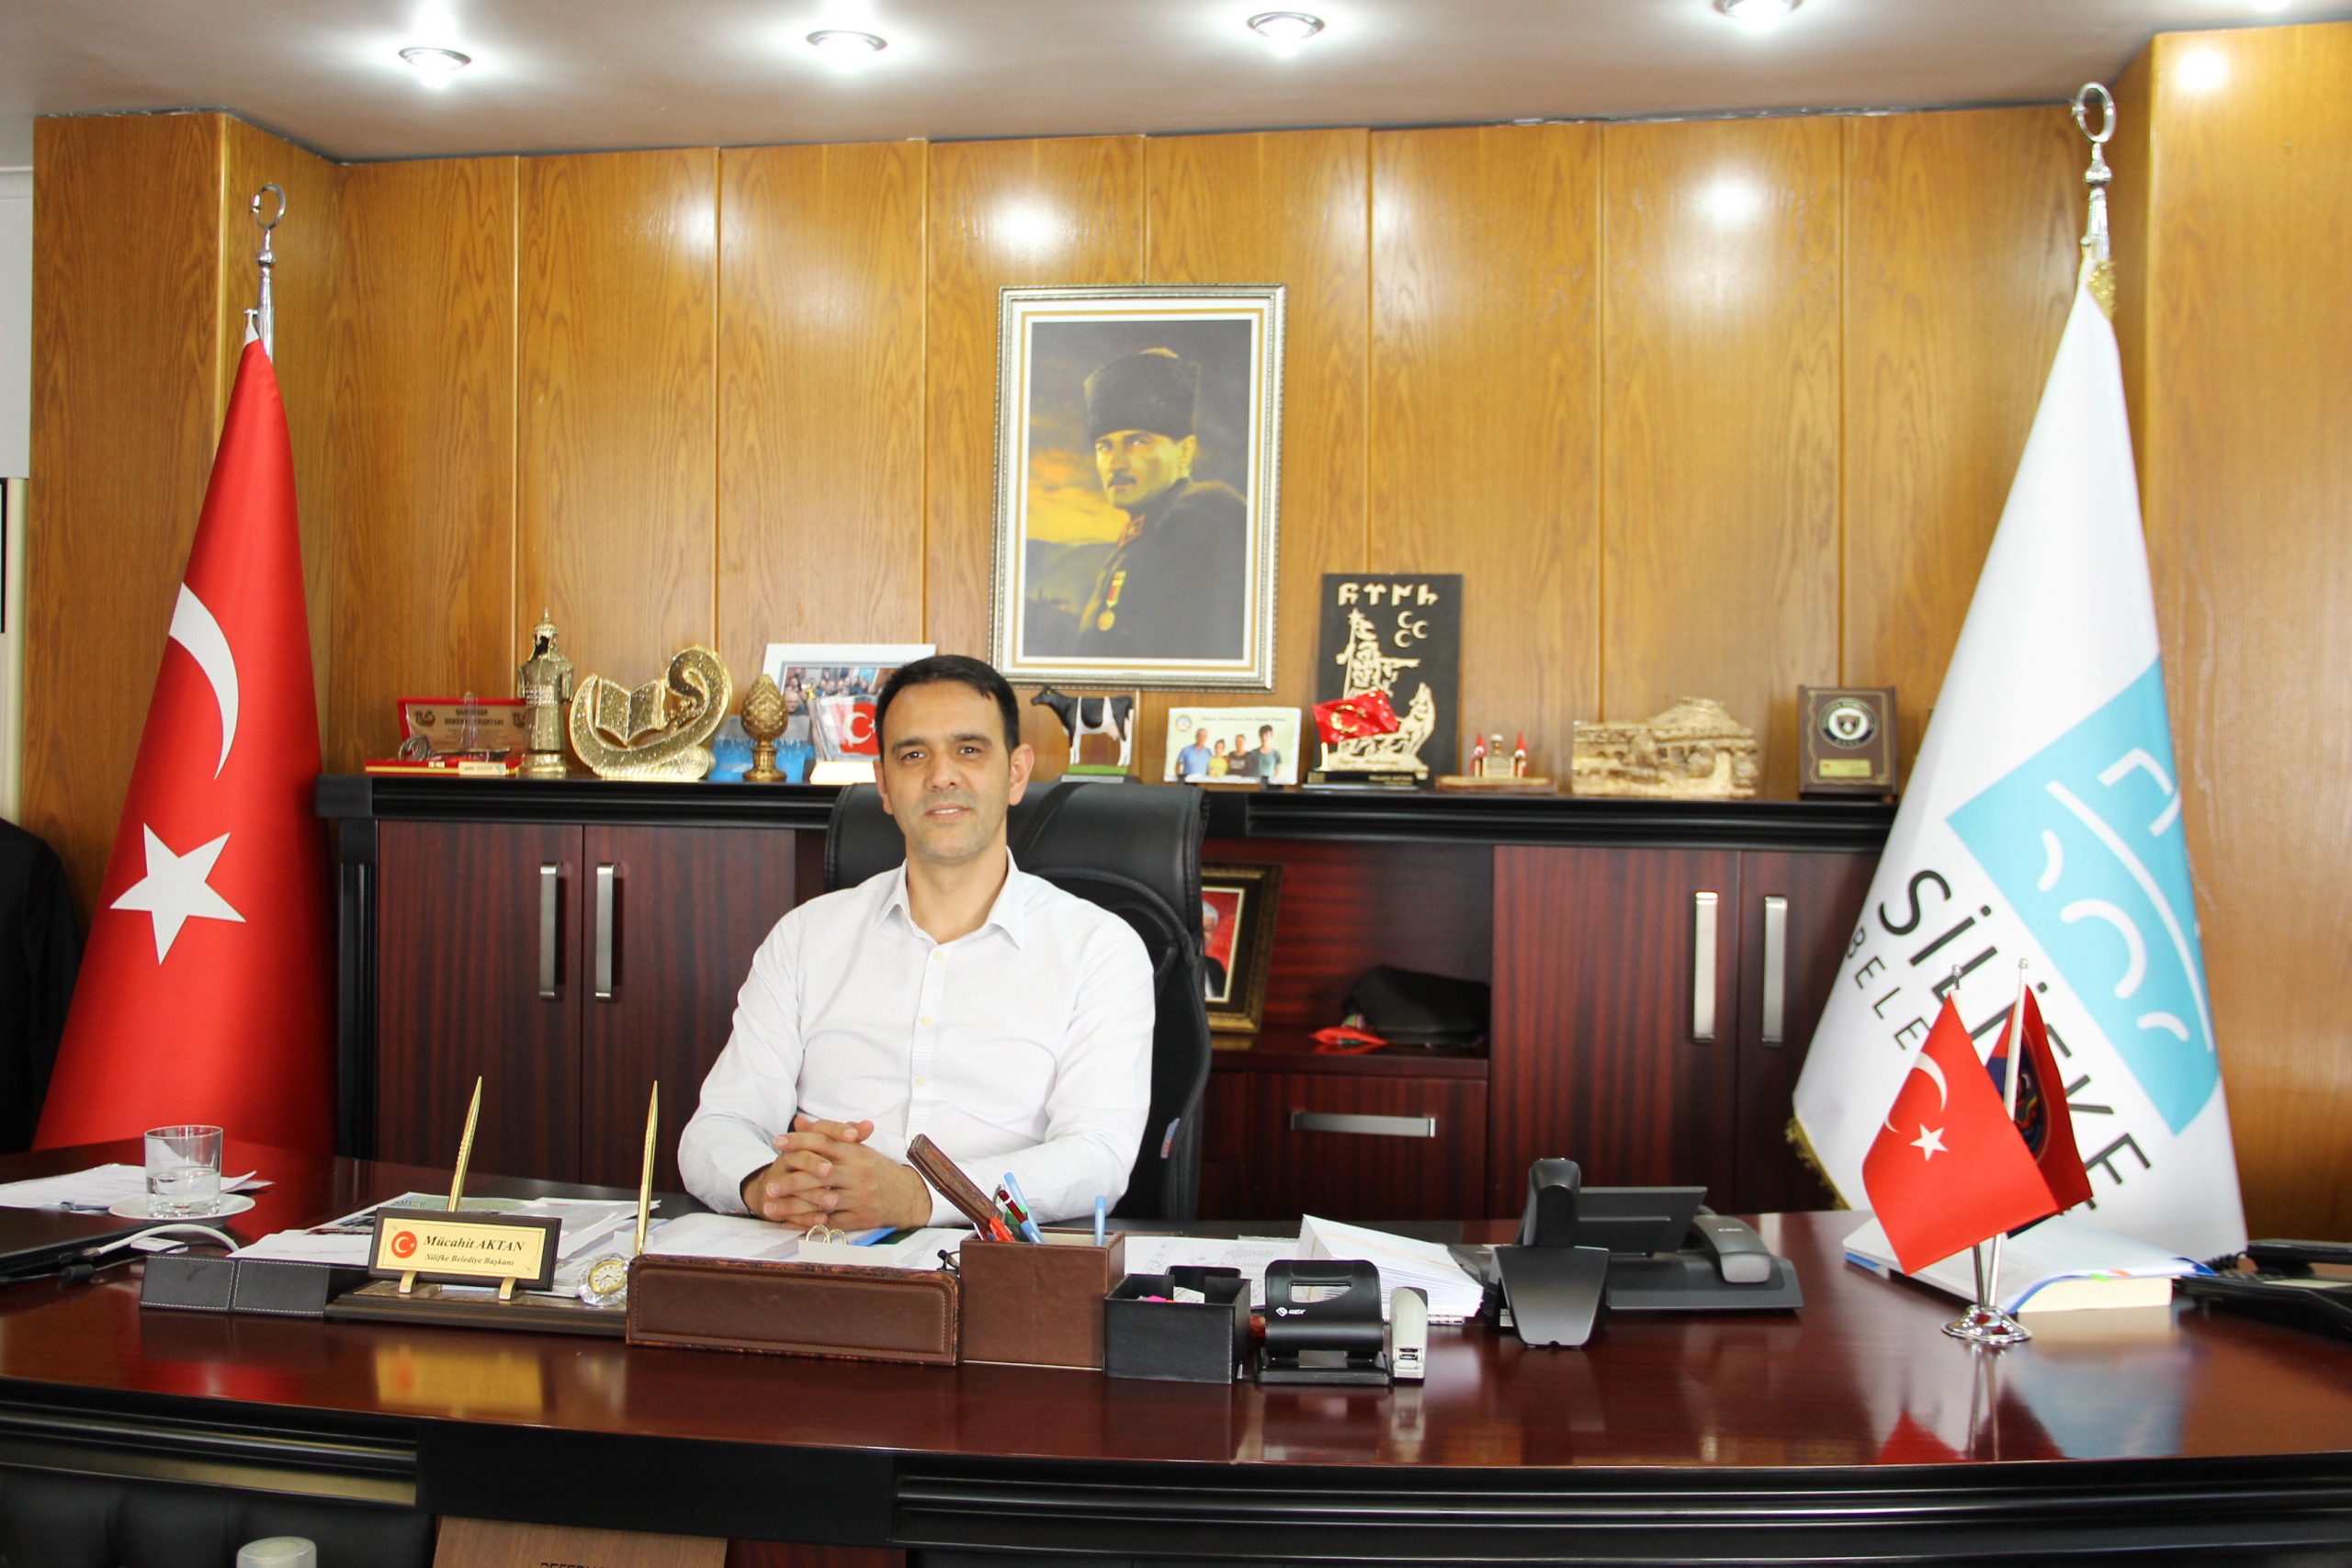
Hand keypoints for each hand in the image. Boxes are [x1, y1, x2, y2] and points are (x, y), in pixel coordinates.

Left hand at [739, 1115, 929, 1229]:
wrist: (906, 1195)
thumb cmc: (874, 1169)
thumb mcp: (856, 1148)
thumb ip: (827, 1135)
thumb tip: (800, 1121)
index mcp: (855, 1154)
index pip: (824, 1143)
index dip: (800, 1141)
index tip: (777, 1142)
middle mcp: (857, 1175)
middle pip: (820, 1175)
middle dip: (791, 1180)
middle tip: (769, 1184)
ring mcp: (858, 1198)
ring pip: (821, 1202)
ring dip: (793, 1206)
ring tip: (771, 1207)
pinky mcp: (858, 1219)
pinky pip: (829, 1223)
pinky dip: (807, 1225)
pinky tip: (788, 1224)